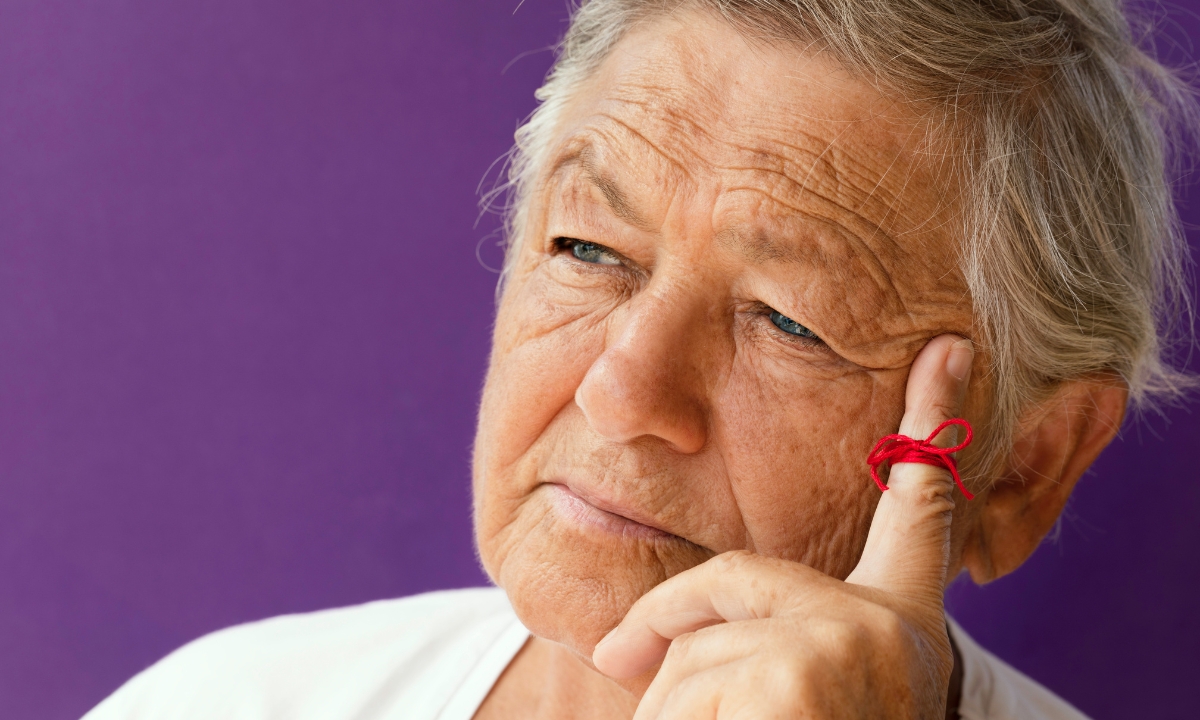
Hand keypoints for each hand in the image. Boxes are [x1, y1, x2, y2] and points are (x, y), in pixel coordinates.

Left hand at [592, 334, 974, 718]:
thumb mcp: (792, 698)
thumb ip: (739, 644)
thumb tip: (620, 648)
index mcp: (893, 622)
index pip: (921, 513)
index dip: (937, 427)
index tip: (949, 352)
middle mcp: (881, 626)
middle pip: (725, 587)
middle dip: (661, 634)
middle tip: (616, 662)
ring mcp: (843, 648)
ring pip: (688, 657)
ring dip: (661, 715)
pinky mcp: (798, 675)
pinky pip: (677, 695)